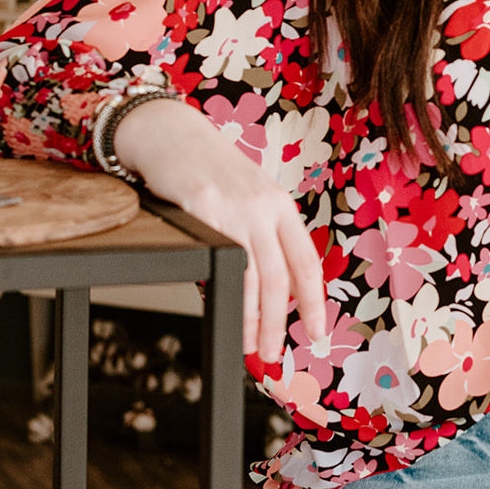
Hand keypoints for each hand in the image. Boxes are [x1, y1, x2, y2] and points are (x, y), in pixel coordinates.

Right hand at [113, 98, 325, 360]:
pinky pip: (213, 260)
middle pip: (279, 278)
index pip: (306, 262)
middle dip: (279, 324)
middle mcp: (263, 207)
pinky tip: (217, 305)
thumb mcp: (251, 196)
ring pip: (249, 277)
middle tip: (273, 355)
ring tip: (250, 346)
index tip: (318, 331)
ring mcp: (232, 208)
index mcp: (280, 206)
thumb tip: (274, 288)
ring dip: (251, 320)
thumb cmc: (210, 170)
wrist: (171, 133)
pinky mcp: (200, 209)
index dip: (314, 302)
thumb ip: (265, 234)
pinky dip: (218, 290)